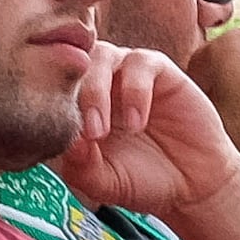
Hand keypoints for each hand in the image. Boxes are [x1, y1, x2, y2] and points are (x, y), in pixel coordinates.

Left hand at [49, 40, 239, 227]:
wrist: (193, 185)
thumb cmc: (142, 181)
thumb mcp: (105, 183)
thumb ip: (82, 168)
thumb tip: (67, 143)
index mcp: (75, 104)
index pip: (47, 86)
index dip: (45, 105)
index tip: (53, 137)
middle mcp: (98, 82)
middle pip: (69, 64)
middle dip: (72, 97)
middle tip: (87, 133)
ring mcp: (126, 74)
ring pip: (101, 55)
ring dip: (96, 90)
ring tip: (104, 130)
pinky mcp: (160, 71)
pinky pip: (141, 62)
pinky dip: (134, 90)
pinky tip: (137, 122)